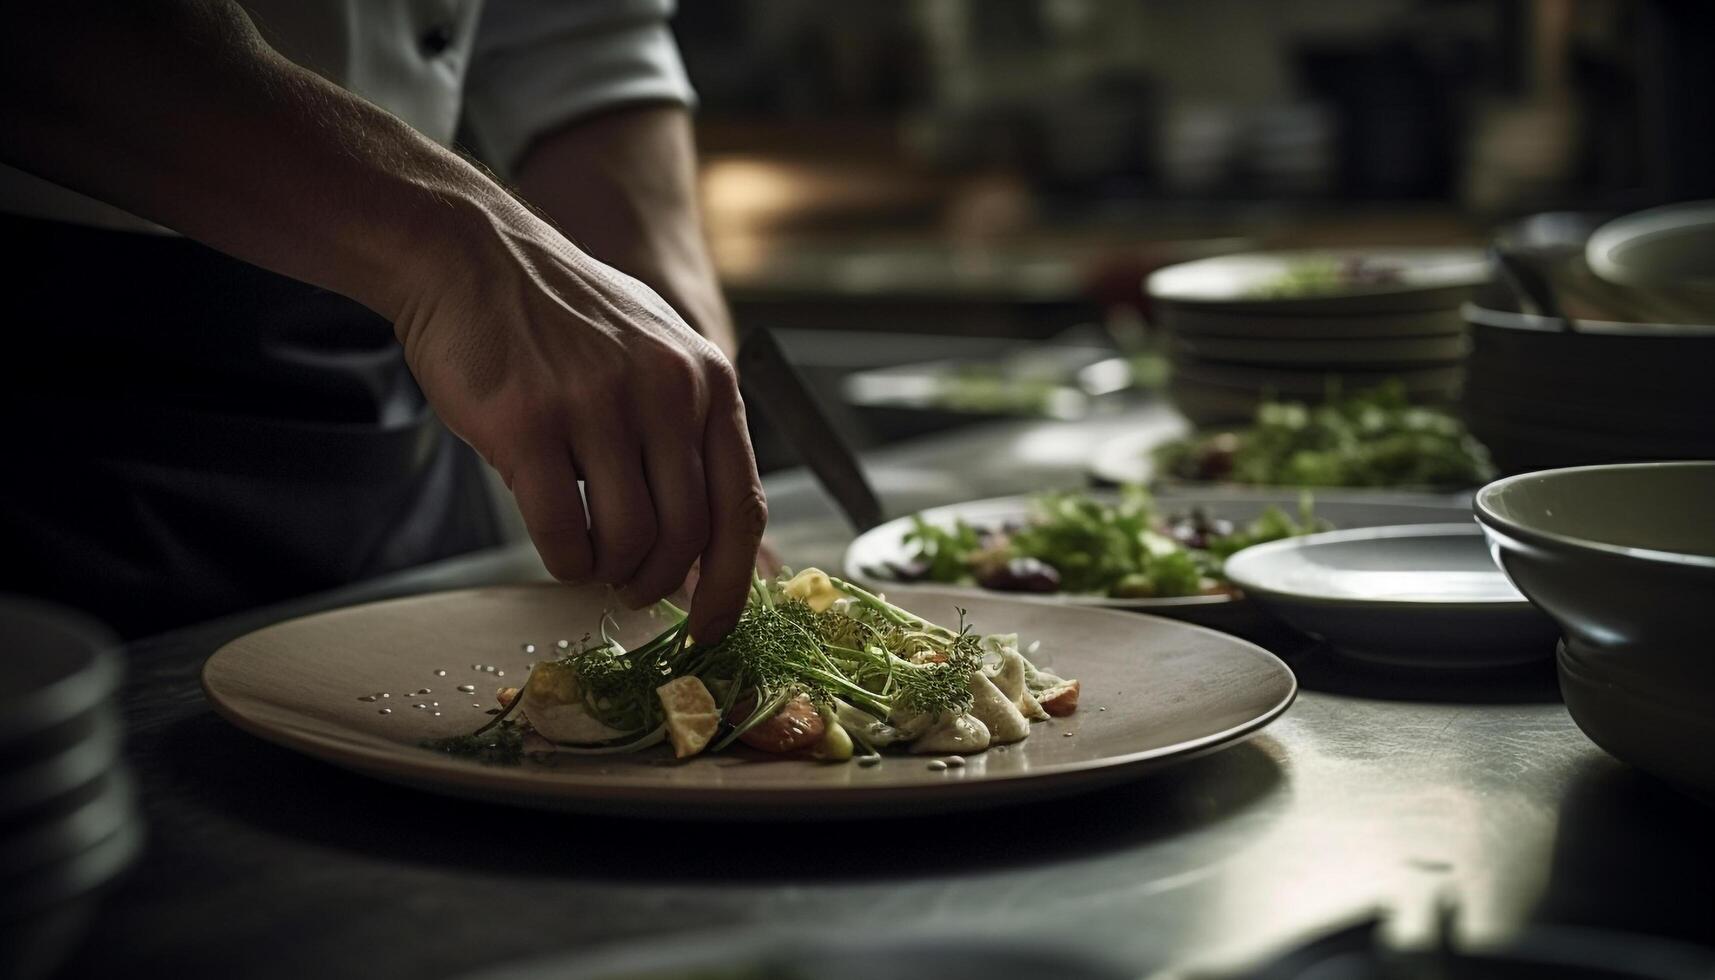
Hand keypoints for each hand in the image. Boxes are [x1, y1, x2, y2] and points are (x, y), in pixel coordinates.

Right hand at [397, 197, 765, 640]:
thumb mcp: (656, 353)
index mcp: (707, 379)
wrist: (469, 255)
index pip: (742, 506)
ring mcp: (597, 405)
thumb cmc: (560, 316)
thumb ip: (688, 432)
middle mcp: (665, 391)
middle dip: (659, 582)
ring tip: (592, 562)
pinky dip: (565, 560)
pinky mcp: (529, 424)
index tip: (713, 628)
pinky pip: (565, 532)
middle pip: (687, 535)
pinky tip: (559, 547)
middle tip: (632, 589)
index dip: (734, 582)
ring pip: (630, 541)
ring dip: (610, 573)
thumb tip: (709, 542)